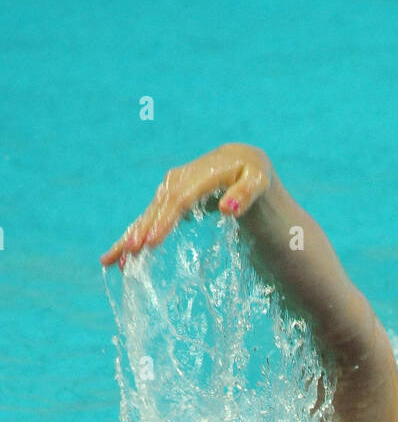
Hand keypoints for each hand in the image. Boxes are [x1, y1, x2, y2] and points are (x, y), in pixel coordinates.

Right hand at [99, 142, 272, 268]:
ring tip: (115, 259)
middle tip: (129, 252)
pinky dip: (133, 235)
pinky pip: (149, 218)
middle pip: (159, 206)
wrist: (239, 162)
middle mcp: (181, 178)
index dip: (165, 221)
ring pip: (149, 213)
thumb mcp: (259, 181)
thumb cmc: (253, 176)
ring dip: (131, 235)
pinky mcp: (168, 198)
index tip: (151, 242)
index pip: (181, 199)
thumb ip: (246, 193)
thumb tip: (225, 210)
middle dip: (142, 230)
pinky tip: (118, 256)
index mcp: (202, 173)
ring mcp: (171, 187)